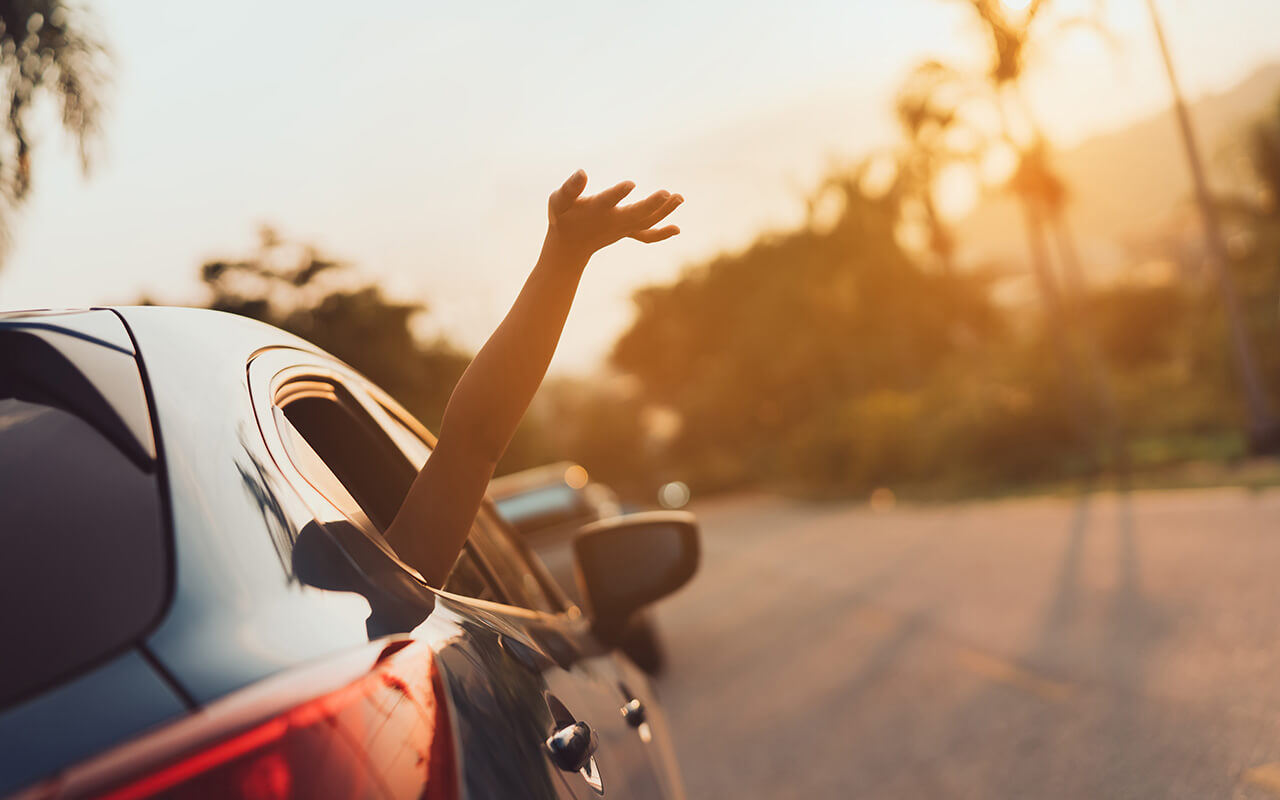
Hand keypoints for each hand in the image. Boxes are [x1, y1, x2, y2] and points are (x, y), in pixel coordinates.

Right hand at [545, 169, 682, 264]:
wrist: (569, 246)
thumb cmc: (562, 217)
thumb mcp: (558, 201)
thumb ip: (570, 188)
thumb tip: (582, 172)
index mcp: (595, 210)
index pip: (607, 201)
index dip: (617, 194)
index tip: (631, 184)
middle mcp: (612, 221)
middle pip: (635, 215)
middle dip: (651, 205)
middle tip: (667, 193)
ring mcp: (623, 228)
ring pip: (646, 222)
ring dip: (664, 212)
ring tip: (679, 197)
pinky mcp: (628, 231)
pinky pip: (647, 235)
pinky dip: (661, 233)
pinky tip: (677, 229)